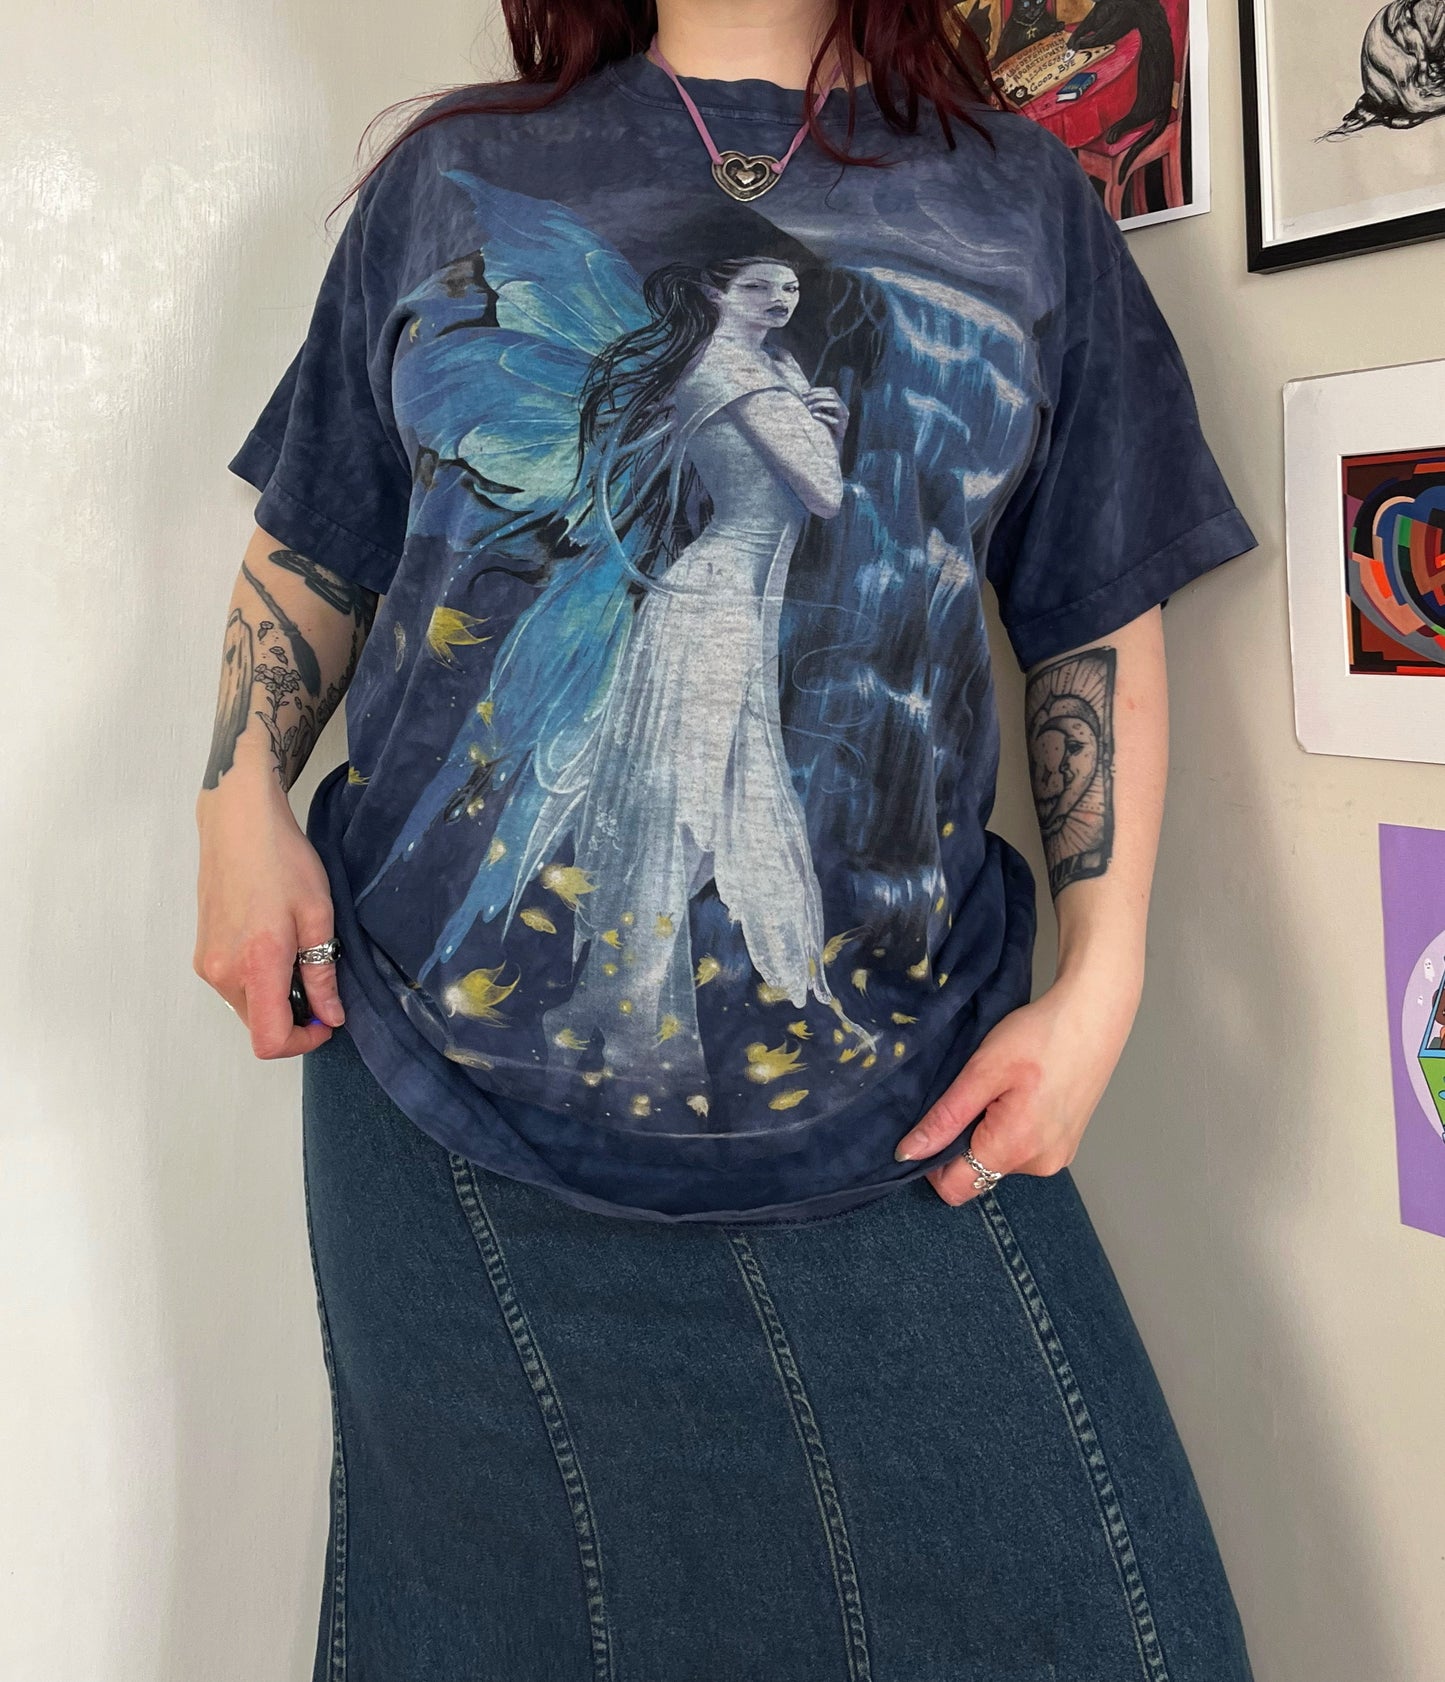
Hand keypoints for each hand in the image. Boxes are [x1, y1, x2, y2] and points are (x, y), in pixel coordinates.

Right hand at [193, 774, 343, 1058]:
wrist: (238, 824)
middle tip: (319, 980)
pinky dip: (258, 980)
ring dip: (275, 996)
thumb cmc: (282, 861)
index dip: (303, 1042)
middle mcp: (222, 973)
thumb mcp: (317, 917)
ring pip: (246, 1006)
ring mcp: (207, 964)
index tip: (326, 1021)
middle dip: (293, 1016)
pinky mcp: (202, 953)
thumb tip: (330, 1017)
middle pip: (258, 1025)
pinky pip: (234, 985)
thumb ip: (322, 974)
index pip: (269, 1040)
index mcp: (255, 966)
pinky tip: (275, 944)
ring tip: (297, 953)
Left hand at [802, 384, 848, 438]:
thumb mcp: (819, 415)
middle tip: (805, 400)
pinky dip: (823, 416)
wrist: (831, 448)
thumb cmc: (823, 430)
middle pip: (833, 396)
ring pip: (836, 405)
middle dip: (817, 396)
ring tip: (808, 408)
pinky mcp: (842, 428)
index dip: (818, 390)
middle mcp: (844, 410)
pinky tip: (813, 416)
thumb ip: (816, 405)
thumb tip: (802, 394)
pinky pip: (834, 420)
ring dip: (820, 404)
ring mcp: (844, 419)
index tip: (804, 392)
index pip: (831, 391)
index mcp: (839, 404)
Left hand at [893, 968, 1138, 1205]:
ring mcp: (1058, 1157)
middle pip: (979, 1173)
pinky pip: (1023, 1151)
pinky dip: (1011, 1130)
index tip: (936, 1123)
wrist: (1093, 1015)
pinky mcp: (1067, 1145)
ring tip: (1003, 1090)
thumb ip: (945, 1118)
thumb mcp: (981, 1072)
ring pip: (1000, 1161)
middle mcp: (1040, 1165)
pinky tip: (1021, 1094)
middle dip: (964, 1141)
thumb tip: (909, 1153)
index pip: (956, 1188)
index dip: (933, 1163)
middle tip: (975, 1095)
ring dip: (989, 1133)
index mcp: (1015, 1149)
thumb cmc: (1039, 1036)